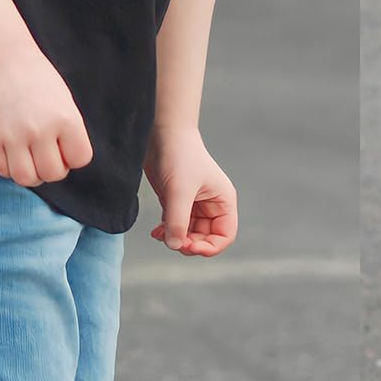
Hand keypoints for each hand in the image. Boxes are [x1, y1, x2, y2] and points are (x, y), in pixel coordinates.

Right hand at [0, 49, 93, 187]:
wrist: (2, 61)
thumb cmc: (38, 79)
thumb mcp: (64, 101)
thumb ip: (68, 131)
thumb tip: (67, 161)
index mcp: (65, 118)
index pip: (80, 158)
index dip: (74, 156)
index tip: (66, 146)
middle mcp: (41, 130)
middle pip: (53, 174)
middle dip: (54, 168)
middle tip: (49, 154)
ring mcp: (14, 136)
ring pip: (27, 178)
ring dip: (32, 174)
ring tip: (32, 159)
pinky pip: (3, 170)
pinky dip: (11, 169)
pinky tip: (15, 154)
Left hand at [143, 130, 237, 255]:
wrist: (162, 134)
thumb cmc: (179, 156)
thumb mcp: (179, 191)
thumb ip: (178, 221)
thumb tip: (174, 246)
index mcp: (223, 201)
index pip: (224, 235)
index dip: (209, 247)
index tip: (189, 247)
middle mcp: (212, 204)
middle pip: (206, 238)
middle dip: (189, 244)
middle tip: (171, 241)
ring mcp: (194, 203)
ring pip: (190, 234)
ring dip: (176, 238)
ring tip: (160, 234)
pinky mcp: (177, 201)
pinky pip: (176, 225)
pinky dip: (167, 232)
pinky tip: (156, 231)